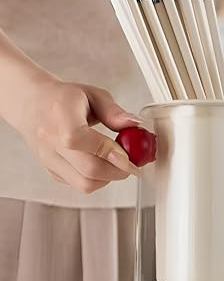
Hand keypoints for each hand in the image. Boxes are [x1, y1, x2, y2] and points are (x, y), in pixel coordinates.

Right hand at [17, 78, 140, 192]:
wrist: (32, 104)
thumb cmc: (63, 99)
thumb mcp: (93, 95)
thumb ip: (114, 112)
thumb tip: (134, 125)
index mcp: (60, 116)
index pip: (81, 140)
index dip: (110, 152)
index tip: (130, 155)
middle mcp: (50, 140)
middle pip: (88, 169)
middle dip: (118, 171)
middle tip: (131, 164)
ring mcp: (49, 159)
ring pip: (85, 184)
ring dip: (108, 178)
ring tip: (116, 164)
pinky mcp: (52, 171)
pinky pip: (78, 185)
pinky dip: (96, 180)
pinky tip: (101, 165)